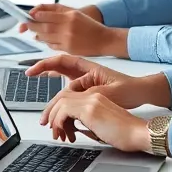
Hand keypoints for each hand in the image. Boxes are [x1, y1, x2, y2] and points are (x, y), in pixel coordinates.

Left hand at [18, 3, 127, 57]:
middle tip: (25, 25)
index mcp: (70, 16)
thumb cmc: (88, 25)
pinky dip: (46, 42)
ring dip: (38, 34)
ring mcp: (68, 39)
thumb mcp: (74, 13)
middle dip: (32, 26)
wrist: (104, 39)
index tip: (29, 15)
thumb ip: (56, 11)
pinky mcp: (68, 49)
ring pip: (46, 37)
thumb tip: (37, 12)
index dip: (35, 16)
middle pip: (44, 27)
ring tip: (35, 32)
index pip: (47, 15)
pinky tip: (46, 39)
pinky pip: (52, 46)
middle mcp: (68, 28)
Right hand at [26, 55, 163, 108]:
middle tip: (30, 78)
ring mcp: (85, 82)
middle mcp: (84, 73)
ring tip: (47, 110)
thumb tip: (70, 96)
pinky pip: (70, 94)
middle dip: (42, 75)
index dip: (44, 64)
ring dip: (54, 97)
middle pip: (57, 71)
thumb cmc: (129, 88)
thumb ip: (88, 92)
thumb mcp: (108, 91)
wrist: (142, 94)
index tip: (32, 70)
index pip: (61, 61)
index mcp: (87, 67)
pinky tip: (56, 108)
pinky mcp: (87, 92)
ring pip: (62, 86)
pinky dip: (62, 102)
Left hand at [41, 91, 148, 151]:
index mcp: (96, 97)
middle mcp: (93, 95)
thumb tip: (71, 128)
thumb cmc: (125, 134)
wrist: (139, 134)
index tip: (55, 124)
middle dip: (52, 113)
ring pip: (60, 102)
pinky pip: (64, 110)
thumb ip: (85, 122)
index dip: (58, 110)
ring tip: (57, 134)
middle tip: (50, 128)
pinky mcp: (90, 109)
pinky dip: (58, 121)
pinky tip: (62, 131)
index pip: (69, 98)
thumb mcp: (100, 125)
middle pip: (62, 97)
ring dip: (54, 119)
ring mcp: (91, 100)